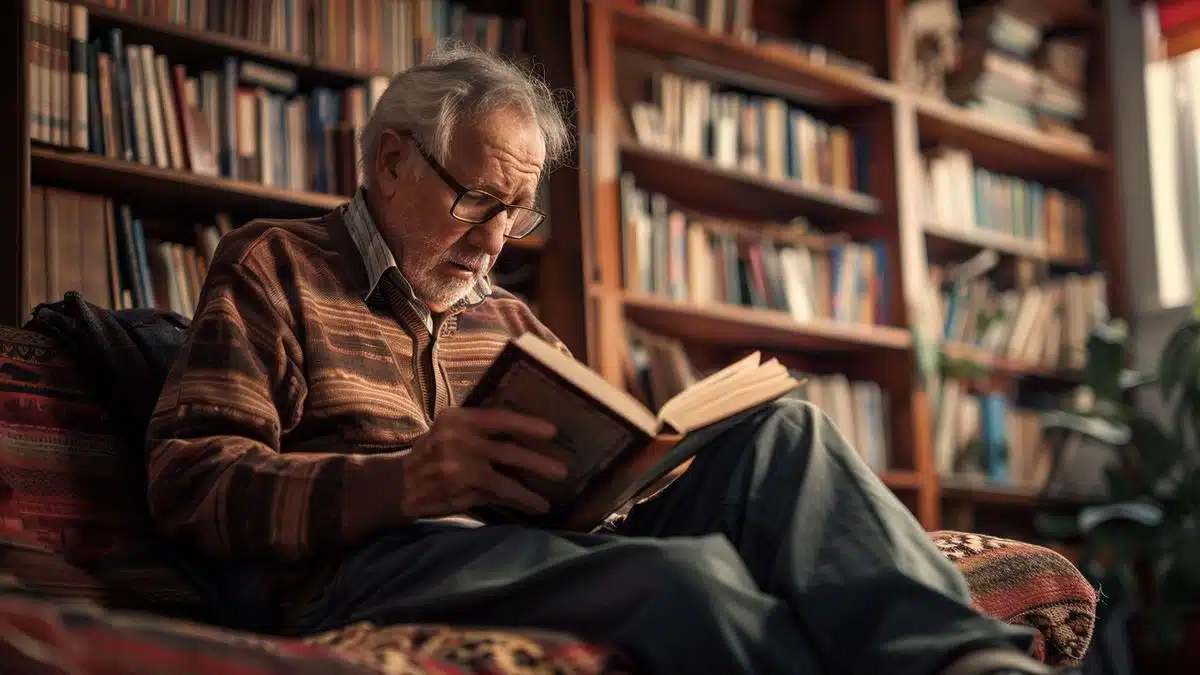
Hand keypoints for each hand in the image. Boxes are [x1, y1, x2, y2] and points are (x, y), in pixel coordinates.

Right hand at [399, 407, 565, 519]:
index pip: (498, 417)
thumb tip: (524, 428)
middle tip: (561, 470)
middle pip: (506, 450)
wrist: (400, 484)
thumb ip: (478, 426)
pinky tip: (535, 505)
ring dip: (530, 488)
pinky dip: (517, 500)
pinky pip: (495, 496)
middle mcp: (457, 441)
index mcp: (457, 419)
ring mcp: (457, 468)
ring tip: (551, 493)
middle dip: (537, 461)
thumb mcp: (449, 429)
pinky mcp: (459, 492)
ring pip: (503, 478)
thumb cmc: (433, 452)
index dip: (526, 424)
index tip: (552, 431)